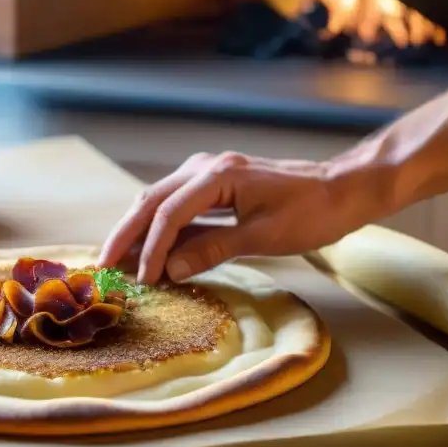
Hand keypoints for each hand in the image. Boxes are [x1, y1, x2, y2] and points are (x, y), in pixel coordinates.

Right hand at [98, 151, 382, 284]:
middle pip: (152, 200)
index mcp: (218, 175)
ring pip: (161, 199)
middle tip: (104, 265)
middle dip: (127, 233)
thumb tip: (171, 270)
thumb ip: (214, 250)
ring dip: (140, 229)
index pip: (170, 213)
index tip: (141, 279)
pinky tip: (153, 247)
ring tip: (118, 257)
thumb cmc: (312, 212)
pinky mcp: (218, 183)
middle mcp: (208, 167)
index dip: (151, 248)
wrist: (343, 189)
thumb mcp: (264, 236)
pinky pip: (179, 204)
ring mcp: (211, 172)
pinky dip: (162, 226)